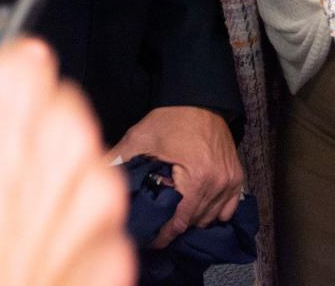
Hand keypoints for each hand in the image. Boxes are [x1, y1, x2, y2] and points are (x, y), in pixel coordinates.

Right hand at [0, 39, 134, 285]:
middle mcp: (59, 147)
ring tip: (10, 235)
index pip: (25, 57)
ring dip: (56, 189)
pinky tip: (36, 269)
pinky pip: (98, 228)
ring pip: (84, 167)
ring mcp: (96, 204)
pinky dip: (75, 242)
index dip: (5, 83)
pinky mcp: (118, 253)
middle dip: (32, 137)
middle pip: (59, 109)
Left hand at [107, 106, 242, 247]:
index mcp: (196, 177)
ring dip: (193, 219)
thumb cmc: (172, 116)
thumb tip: (98, 174)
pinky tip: (197, 206)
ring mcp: (229, 181)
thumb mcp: (141, 135)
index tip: (150, 238)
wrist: (201, 97)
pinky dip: (213, 211)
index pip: (179, 222)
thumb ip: (120, 157)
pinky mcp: (236, 176)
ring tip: (174, 213)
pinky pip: (227, 209)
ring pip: (210, 217)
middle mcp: (217, 182)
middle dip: (174, 225)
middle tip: (157, 222)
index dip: (162, 235)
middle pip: (194, 222)